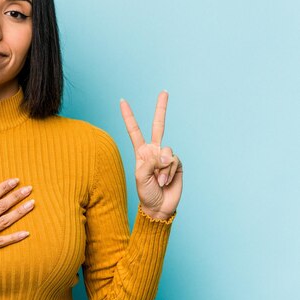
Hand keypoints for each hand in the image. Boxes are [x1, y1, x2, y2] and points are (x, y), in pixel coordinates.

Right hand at [0, 175, 33, 273]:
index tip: (16, 180)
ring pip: (5, 222)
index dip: (4, 187)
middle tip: (30, 189)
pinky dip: (15, 238)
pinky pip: (2, 243)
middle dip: (17, 196)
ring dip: (19, 212)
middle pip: (2, 207)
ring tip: (32, 204)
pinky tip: (27, 233)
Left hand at [120, 91, 182, 219]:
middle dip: (161, 108)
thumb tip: (162, 153)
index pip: (134, 130)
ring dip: (162, 168)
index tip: (122, 101)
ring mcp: (166, 156)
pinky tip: (166, 181)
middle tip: (164, 91)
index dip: (128, 116)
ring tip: (158, 180)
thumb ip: (148, 162)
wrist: (159, 207)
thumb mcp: (140, 176)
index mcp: (141, 152)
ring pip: (166, 151)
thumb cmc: (146, 193)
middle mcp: (154, 150)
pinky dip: (169, 171)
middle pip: (159, 125)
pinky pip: (174, 160)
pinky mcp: (177, 164)